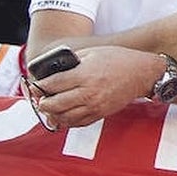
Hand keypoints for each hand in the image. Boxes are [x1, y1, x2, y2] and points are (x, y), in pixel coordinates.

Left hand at [32, 46, 160, 127]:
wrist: (142, 72)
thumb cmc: (117, 59)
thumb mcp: (92, 53)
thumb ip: (72, 62)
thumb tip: (54, 71)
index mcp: (84, 75)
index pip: (52, 84)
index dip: (39, 87)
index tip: (34, 87)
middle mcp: (88, 92)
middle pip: (55, 104)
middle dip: (42, 103)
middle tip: (39, 99)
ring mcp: (95, 105)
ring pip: (65, 117)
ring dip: (53, 115)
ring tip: (49, 109)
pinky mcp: (102, 113)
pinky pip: (79, 123)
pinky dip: (67, 121)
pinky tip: (63, 116)